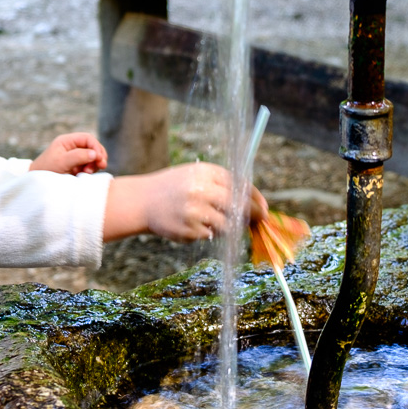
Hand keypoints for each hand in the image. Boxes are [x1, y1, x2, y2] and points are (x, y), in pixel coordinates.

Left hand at [29, 132, 107, 175]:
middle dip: (98, 156)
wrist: (36, 183)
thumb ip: (78, 156)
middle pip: (92, 147)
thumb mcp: (62, 162)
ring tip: (87, 173)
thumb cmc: (46, 169)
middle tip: (100, 166)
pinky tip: (85, 175)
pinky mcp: (75, 167)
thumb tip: (95, 154)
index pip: (88, 139)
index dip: (96, 147)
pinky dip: (90, 170)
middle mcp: (72, 147)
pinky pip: (88, 166)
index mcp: (67, 141)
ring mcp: (74, 157)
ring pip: (92, 157)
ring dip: (94, 164)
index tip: (99, 158)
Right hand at [105, 163, 265, 242]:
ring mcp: (195, 211)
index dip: (256, 198)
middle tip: (258, 221)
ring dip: (225, 226)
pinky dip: (205, 233)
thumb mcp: (195, 176)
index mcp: (205, 172)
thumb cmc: (174, 188)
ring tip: (207, 221)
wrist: (143, 201)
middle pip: (239, 206)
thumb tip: (255, 203)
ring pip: (226, 225)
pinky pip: (209, 235)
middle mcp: (201, 190)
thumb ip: (221, 185)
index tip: (264, 208)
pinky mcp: (189, 229)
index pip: (240, 185)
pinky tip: (189, 225)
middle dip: (252, 215)